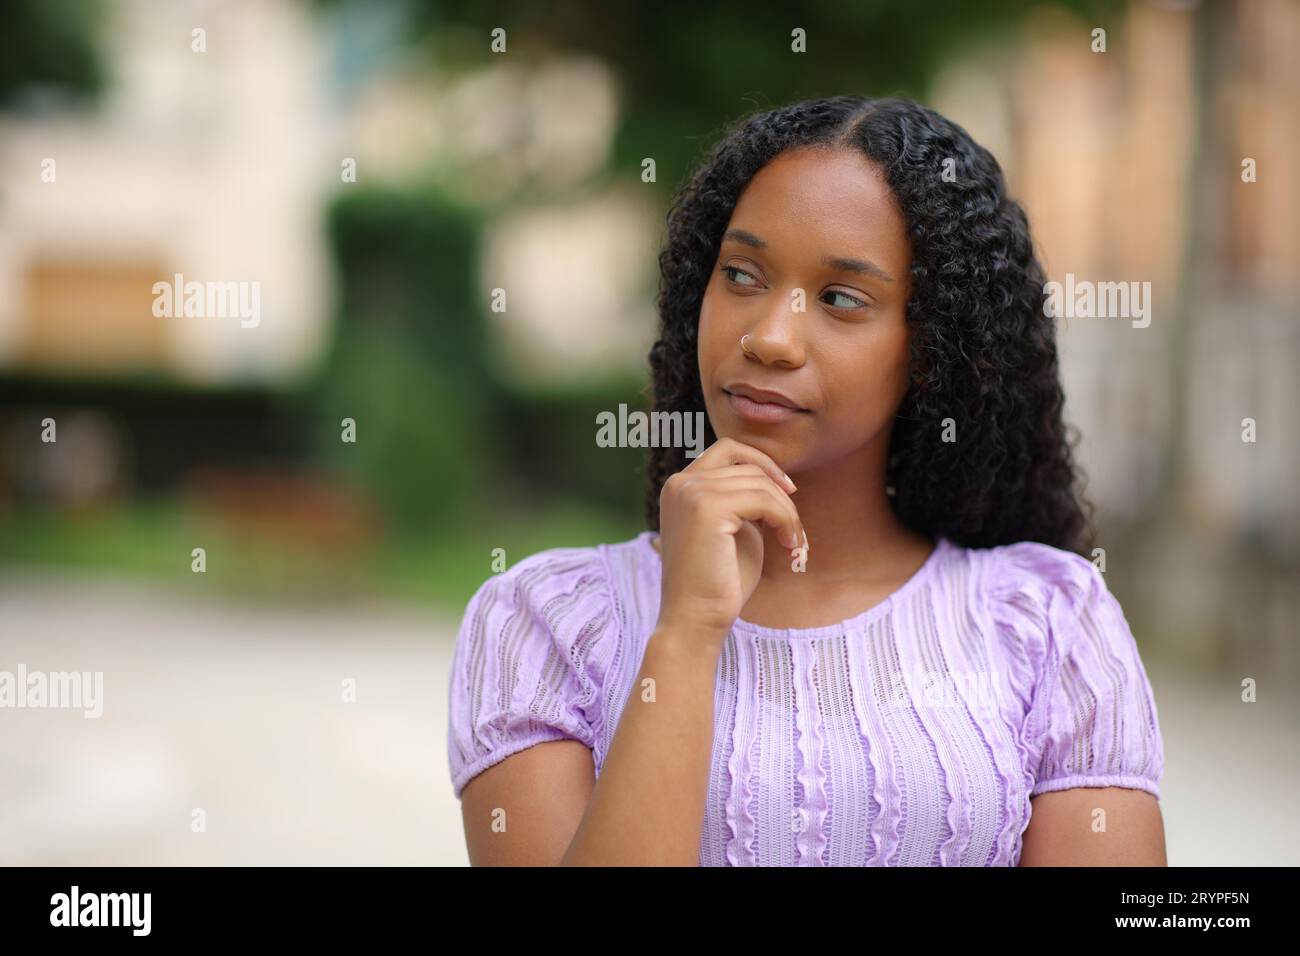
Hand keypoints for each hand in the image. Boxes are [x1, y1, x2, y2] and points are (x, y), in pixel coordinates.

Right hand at [654, 437, 805, 637]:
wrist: (696, 620)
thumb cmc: (718, 582)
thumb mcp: (734, 529)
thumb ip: (745, 500)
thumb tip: (775, 478)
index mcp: (680, 486)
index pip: (728, 450)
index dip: (762, 464)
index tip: (787, 492)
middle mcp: (680, 483)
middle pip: (748, 465)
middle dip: (780, 494)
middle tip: (794, 530)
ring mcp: (690, 492)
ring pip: (760, 482)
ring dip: (786, 512)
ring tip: (793, 543)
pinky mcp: (706, 508)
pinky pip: (764, 500)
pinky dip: (785, 520)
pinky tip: (789, 546)